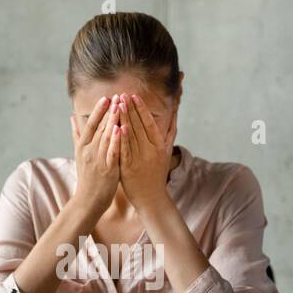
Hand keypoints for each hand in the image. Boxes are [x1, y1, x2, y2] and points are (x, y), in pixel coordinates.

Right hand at [68, 96, 119, 217]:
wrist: (88, 200)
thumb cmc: (86, 176)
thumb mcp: (78, 153)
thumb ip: (77, 134)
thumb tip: (72, 117)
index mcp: (82, 146)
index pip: (91, 124)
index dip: (98, 110)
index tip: (106, 97)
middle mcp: (89, 151)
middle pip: (100, 127)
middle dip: (109, 111)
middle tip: (117, 96)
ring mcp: (98, 160)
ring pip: (106, 137)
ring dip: (113, 120)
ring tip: (120, 107)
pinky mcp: (107, 169)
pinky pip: (112, 152)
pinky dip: (115, 140)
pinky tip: (121, 129)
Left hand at [118, 92, 173, 210]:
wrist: (151, 197)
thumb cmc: (157, 173)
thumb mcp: (167, 151)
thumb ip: (170, 131)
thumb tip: (175, 112)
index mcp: (159, 145)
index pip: (149, 123)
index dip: (141, 109)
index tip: (134, 96)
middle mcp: (151, 150)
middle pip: (139, 126)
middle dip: (129, 109)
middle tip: (121, 94)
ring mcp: (140, 159)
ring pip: (131, 136)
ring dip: (124, 119)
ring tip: (116, 104)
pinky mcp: (129, 168)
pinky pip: (125, 151)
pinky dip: (122, 139)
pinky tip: (118, 127)